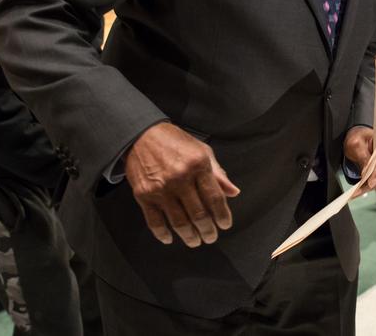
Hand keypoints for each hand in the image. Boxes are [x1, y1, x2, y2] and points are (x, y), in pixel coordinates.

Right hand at [125, 123, 239, 246]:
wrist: (141, 135)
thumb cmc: (175, 142)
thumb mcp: (202, 151)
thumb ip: (218, 173)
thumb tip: (234, 193)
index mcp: (198, 165)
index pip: (215, 198)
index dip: (222, 215)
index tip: (225, 225)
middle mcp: (180, 178)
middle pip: (198, 214)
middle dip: (207, 230)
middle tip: (211, 237)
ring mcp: (161, 188)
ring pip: (179, 222)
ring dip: (189, 236)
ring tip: (195, 241)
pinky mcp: (144, 195)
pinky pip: (155, 222)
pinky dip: (163, 234)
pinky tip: (170, 239)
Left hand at [343, 126, 375, 192]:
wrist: (362, 139)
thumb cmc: (359, 138)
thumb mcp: (355, 143)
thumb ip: (362, 155)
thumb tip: (366, 171)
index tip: (370, 183)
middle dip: (371, 181)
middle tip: (358, 190)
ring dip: (370, 185)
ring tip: (357, 190)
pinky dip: (372, 184)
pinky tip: (362, 187)